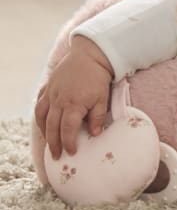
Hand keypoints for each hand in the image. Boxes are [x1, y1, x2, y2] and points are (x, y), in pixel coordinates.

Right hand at [34, 36, 113, 159]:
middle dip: (54, 144)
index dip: (68, 143)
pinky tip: (43, 122)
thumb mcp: (102, 98)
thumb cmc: (98, 77)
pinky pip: (39, 103)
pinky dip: (40, 115)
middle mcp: (59, 100)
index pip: (67, 130)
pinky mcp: (48, 86)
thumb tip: (95, 135)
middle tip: (56, 155)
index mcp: (73, 104)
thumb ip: (98, 117)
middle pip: (52, 127)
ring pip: (41, 116)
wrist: (90, 54)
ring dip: (44, 131)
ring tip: (49, 142)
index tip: (72, 152)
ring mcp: (51, 93)